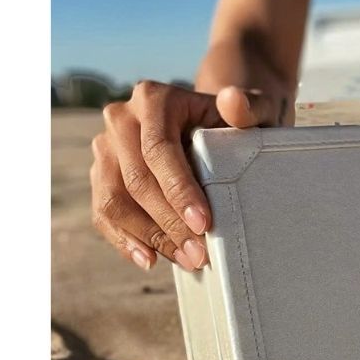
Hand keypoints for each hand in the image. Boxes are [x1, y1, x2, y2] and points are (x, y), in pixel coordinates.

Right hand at [90, 82, 281, 270]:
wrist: (218, 122)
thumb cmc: (240, 120)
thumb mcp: (256, 110)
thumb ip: (251, 107)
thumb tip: (232, 101)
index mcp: (153, 98)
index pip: (159, 150)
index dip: (179, 190)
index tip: (204, 223)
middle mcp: (121, 119)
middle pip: (136, 179)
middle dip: (168, 223)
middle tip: (199, 254)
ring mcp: (107, 147)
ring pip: (114, 200)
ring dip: (149, 237)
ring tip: (185, 260)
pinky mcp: (103, 174)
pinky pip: (105, 212)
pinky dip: (126, 239)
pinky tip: (151, 259)